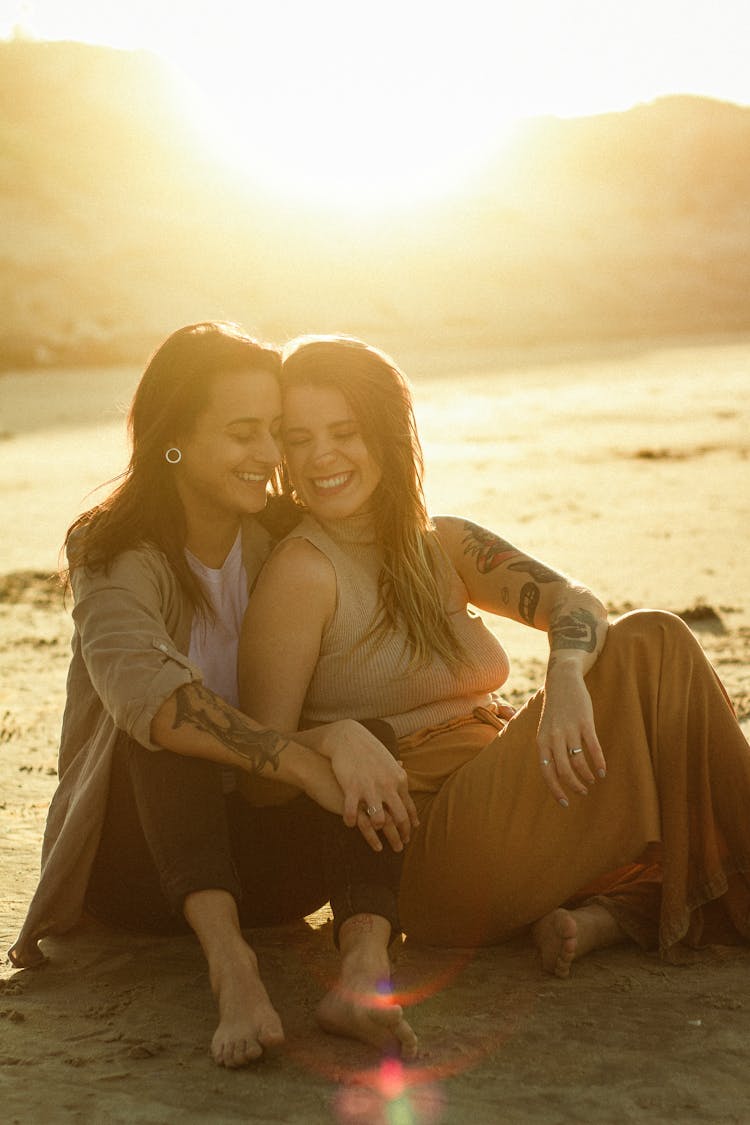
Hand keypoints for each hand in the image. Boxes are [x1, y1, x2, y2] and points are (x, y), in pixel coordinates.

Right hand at [316, 720, 418, 850]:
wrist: (345, 738)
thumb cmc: (364, 748)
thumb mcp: (384, 757)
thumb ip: (394, 766)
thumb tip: (403, 766)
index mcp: (397, 778)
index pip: (408, 804)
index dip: (410, 820)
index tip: (412, 831)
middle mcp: (387, 785)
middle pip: (399, 816)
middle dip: (402, 834)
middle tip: (402, 846)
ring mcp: (370, 789)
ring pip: (380, 820)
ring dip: (385, 836)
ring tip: (385, 848)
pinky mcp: (352, 790)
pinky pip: (356, 816)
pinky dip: (361, 829)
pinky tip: (363, 835)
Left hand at [536, 661, 606, 805]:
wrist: (562, 681)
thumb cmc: (555, 709)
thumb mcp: (546, 729)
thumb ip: (549, 748)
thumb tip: (555, 773)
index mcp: (542, 741)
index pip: (546, 771)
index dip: (556, 789)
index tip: (565, 803)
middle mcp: (553, 737)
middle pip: (563, 770)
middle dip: (574, 786)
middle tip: (583, 792)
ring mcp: (569, 729)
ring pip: (578, 761)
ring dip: (587, 775)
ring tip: (593, 780)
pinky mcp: (584, 722)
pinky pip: (592, 748)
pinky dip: (599, 762)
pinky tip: (603, 771)